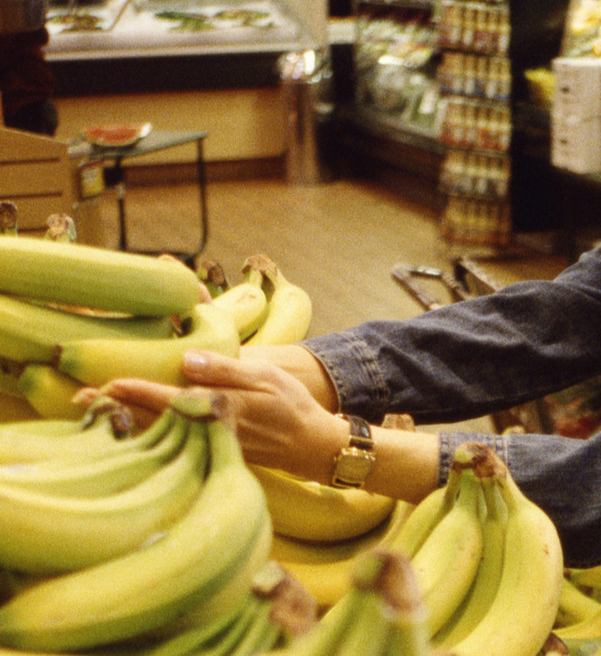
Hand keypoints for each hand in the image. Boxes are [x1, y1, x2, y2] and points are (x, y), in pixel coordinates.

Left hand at [90, 349, 343, 481]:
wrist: (313, 447)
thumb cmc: (292, 407)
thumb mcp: (268, 377)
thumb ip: (227, 368)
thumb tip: (187, 358)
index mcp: (222, 409)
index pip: (170, 399)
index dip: (137, 391)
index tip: (107, 383)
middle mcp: (208, 431)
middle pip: (153, 419)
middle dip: (116, 409)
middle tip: (78, 400)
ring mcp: (207, 446)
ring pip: (158, 433)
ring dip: (124, 421)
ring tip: (91, 411)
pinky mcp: (209, 453)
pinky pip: (170, 441)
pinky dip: (146, 432)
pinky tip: (127, 426)